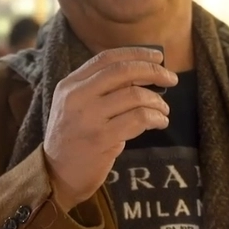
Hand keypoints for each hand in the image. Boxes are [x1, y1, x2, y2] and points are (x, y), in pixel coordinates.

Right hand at [42, 47, 177, 211]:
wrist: (56, 175)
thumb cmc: (75, 138)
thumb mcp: (78, 106)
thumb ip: (102, 88)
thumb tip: (143, 73)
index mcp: (70, 84)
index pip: (107, 58)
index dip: (136, 53)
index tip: (158, 56)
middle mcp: (76, 96)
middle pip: (123, 71)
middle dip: (153, 71)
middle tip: (172, 79)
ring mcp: (88, 118)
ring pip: (134, 95)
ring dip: (157, 101)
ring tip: (163, 110)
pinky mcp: (101, 139)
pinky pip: (139, 119)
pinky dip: (156, 118)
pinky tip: (160, 122)